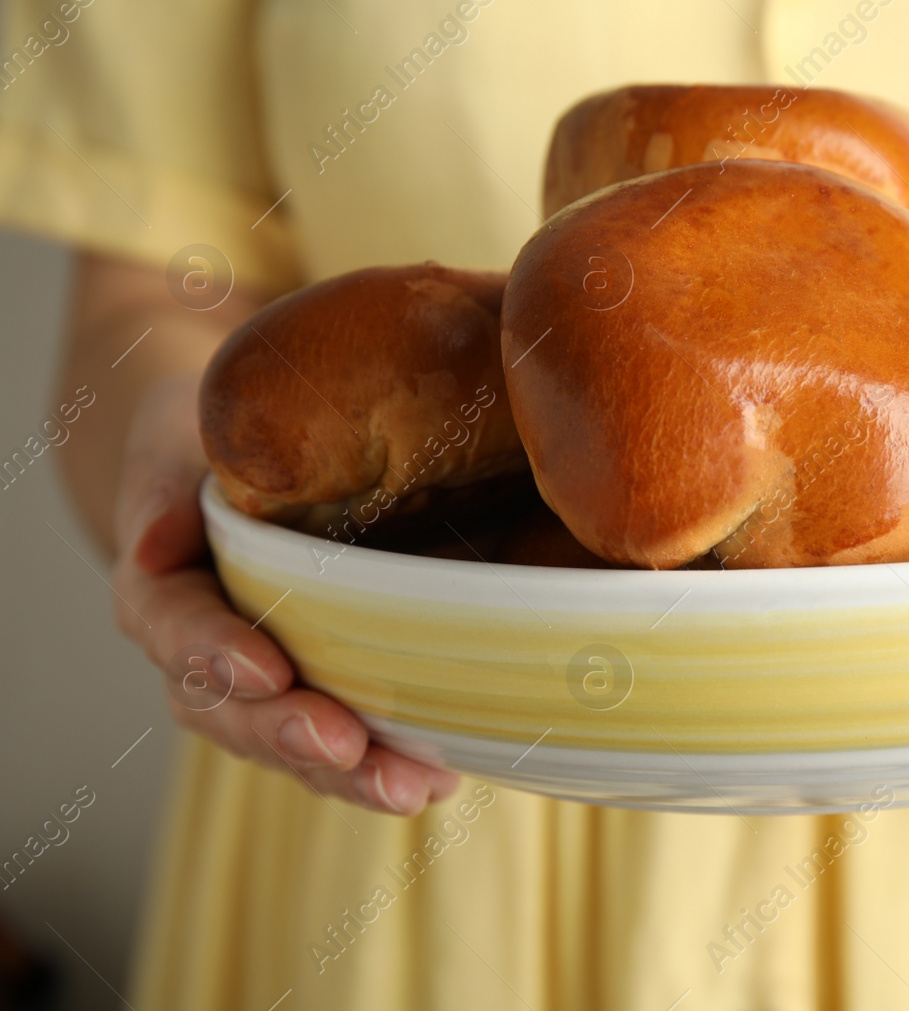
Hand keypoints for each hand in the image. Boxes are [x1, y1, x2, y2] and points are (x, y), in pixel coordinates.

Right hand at [110, 372, 459, 813]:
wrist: (236, 466)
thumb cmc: (210, 443)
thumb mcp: (180, 437)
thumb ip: (166, 486)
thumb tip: (152, 544)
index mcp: (161, 588)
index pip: (175, 627)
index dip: (215, 654)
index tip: (268, 670)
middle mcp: (202, 655)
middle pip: (232, 711)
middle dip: (289, 734)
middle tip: (345, 745)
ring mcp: (258, 688)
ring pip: (288, 745)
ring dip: (346, 775)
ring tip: (410, 788)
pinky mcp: (313, 698)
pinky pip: (339, 747)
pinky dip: (383, 768)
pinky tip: (440, 780)